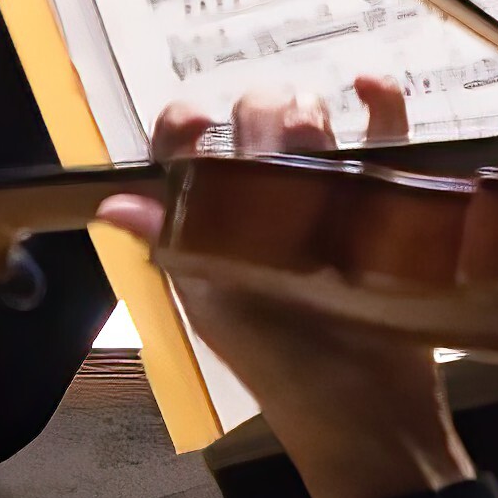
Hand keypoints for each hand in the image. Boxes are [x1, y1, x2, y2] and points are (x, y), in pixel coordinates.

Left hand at [121, 76, 469, 497]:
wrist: (366, 412)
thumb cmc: (284, 363)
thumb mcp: (219, 305)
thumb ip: (177, 245)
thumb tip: (112, 203)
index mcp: (214, 223)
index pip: (186, 149)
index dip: (185, 124)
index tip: (200, 120)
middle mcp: (265, 199)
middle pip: (256, 119)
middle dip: (262, 115)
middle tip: (280, 148)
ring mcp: (326, 192)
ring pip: (312, 115)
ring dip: (310, 109)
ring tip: (321, 140)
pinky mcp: (384, 196)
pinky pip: (385, 132)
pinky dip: (379, 100)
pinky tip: (368, 86)